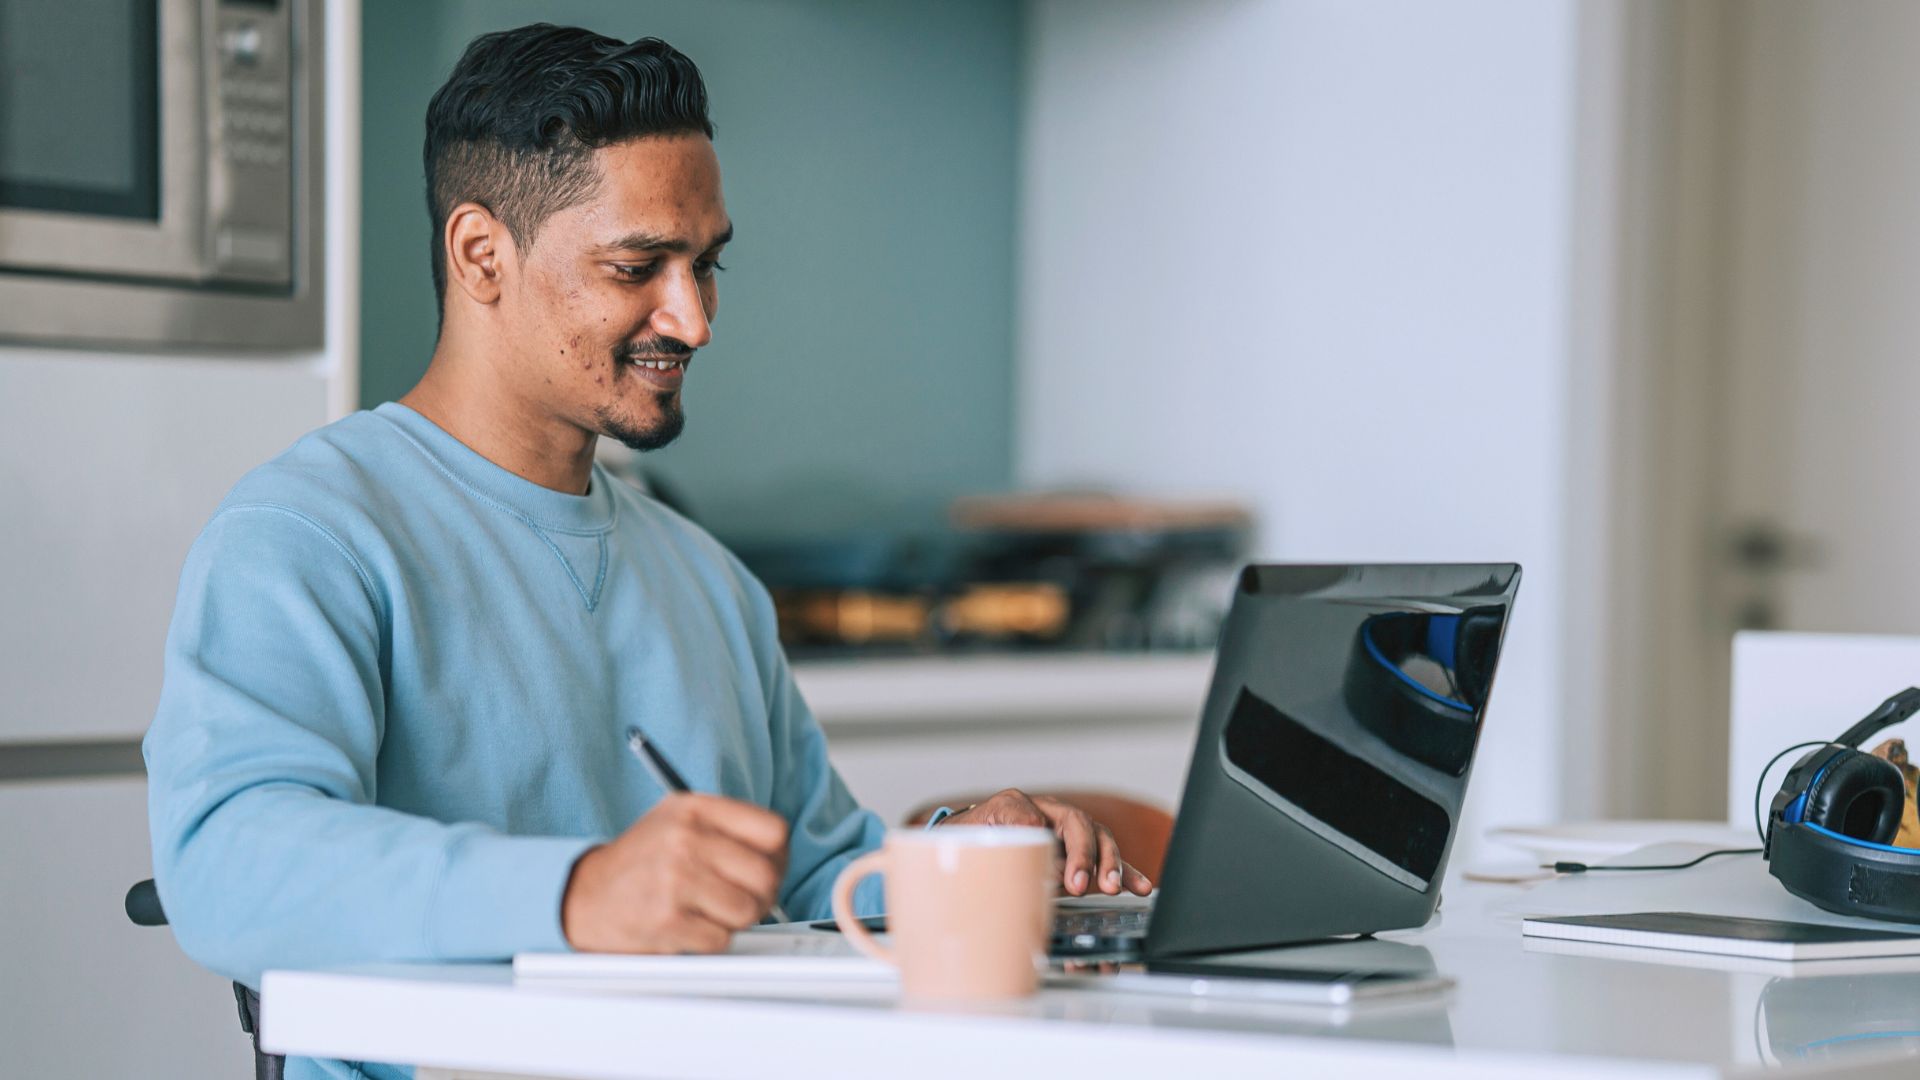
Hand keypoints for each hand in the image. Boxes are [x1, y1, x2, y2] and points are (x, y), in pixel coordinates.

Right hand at [562, 792, 788, 952]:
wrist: (583, 895)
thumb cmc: (641, 860)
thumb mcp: (678, 820)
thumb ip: (728, 828)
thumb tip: (782, 855)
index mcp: (694, 808)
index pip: (773, 831)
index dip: (779, 856)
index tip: (768, 867)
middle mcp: (685, 838)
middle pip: (766, 875)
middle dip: (761, 895)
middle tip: (742, 899)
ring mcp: (676, 878)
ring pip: (748, 910)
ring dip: (735, 920)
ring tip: (709, 911)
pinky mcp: (667, 919)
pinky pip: (721, 939)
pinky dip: (710, 940)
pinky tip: (689, 926)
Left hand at [940, 789, 1152, 897]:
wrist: (965, 842)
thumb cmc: (968, 840)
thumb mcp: (968, 834)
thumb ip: (995, 831)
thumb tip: (1032, 834)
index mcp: (1018, 804)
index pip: (1048, 819)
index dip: (1060, 848)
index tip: (1064, 877)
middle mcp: (1048, 813)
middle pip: (1080, 826)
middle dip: (1087, 856)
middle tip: (1082, 886)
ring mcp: (1065, 831)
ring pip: (1099, 839)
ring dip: (1109, 864)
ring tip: (1112, 887)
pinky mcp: (1078, 853)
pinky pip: (1106, 859)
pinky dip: (1125, 872)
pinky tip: (1141, 886)